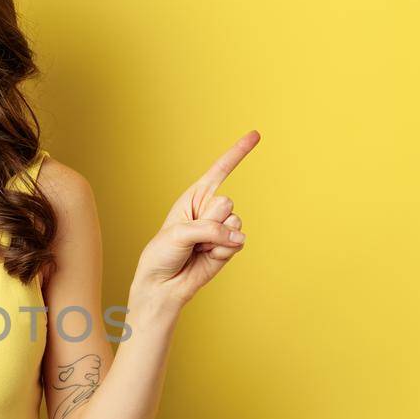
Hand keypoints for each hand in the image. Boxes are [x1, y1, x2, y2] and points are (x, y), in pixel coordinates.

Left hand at [132, 130, 258, 310]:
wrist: (163, 284)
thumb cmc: (162, 254)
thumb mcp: (178, 233)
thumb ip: (209, 228)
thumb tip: (238, 237)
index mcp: (194, 196)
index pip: (220, 170)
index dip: (238, 152)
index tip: (256, 134)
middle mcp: (210, 209)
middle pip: (226, 202)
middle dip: (209, 220)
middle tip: (191, 236)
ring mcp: (222, 227)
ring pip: (235, 221)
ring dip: (215, 237)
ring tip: (198, 248)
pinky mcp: (229, 246)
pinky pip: (237, 241)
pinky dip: (222, 250)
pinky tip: (207, 256)